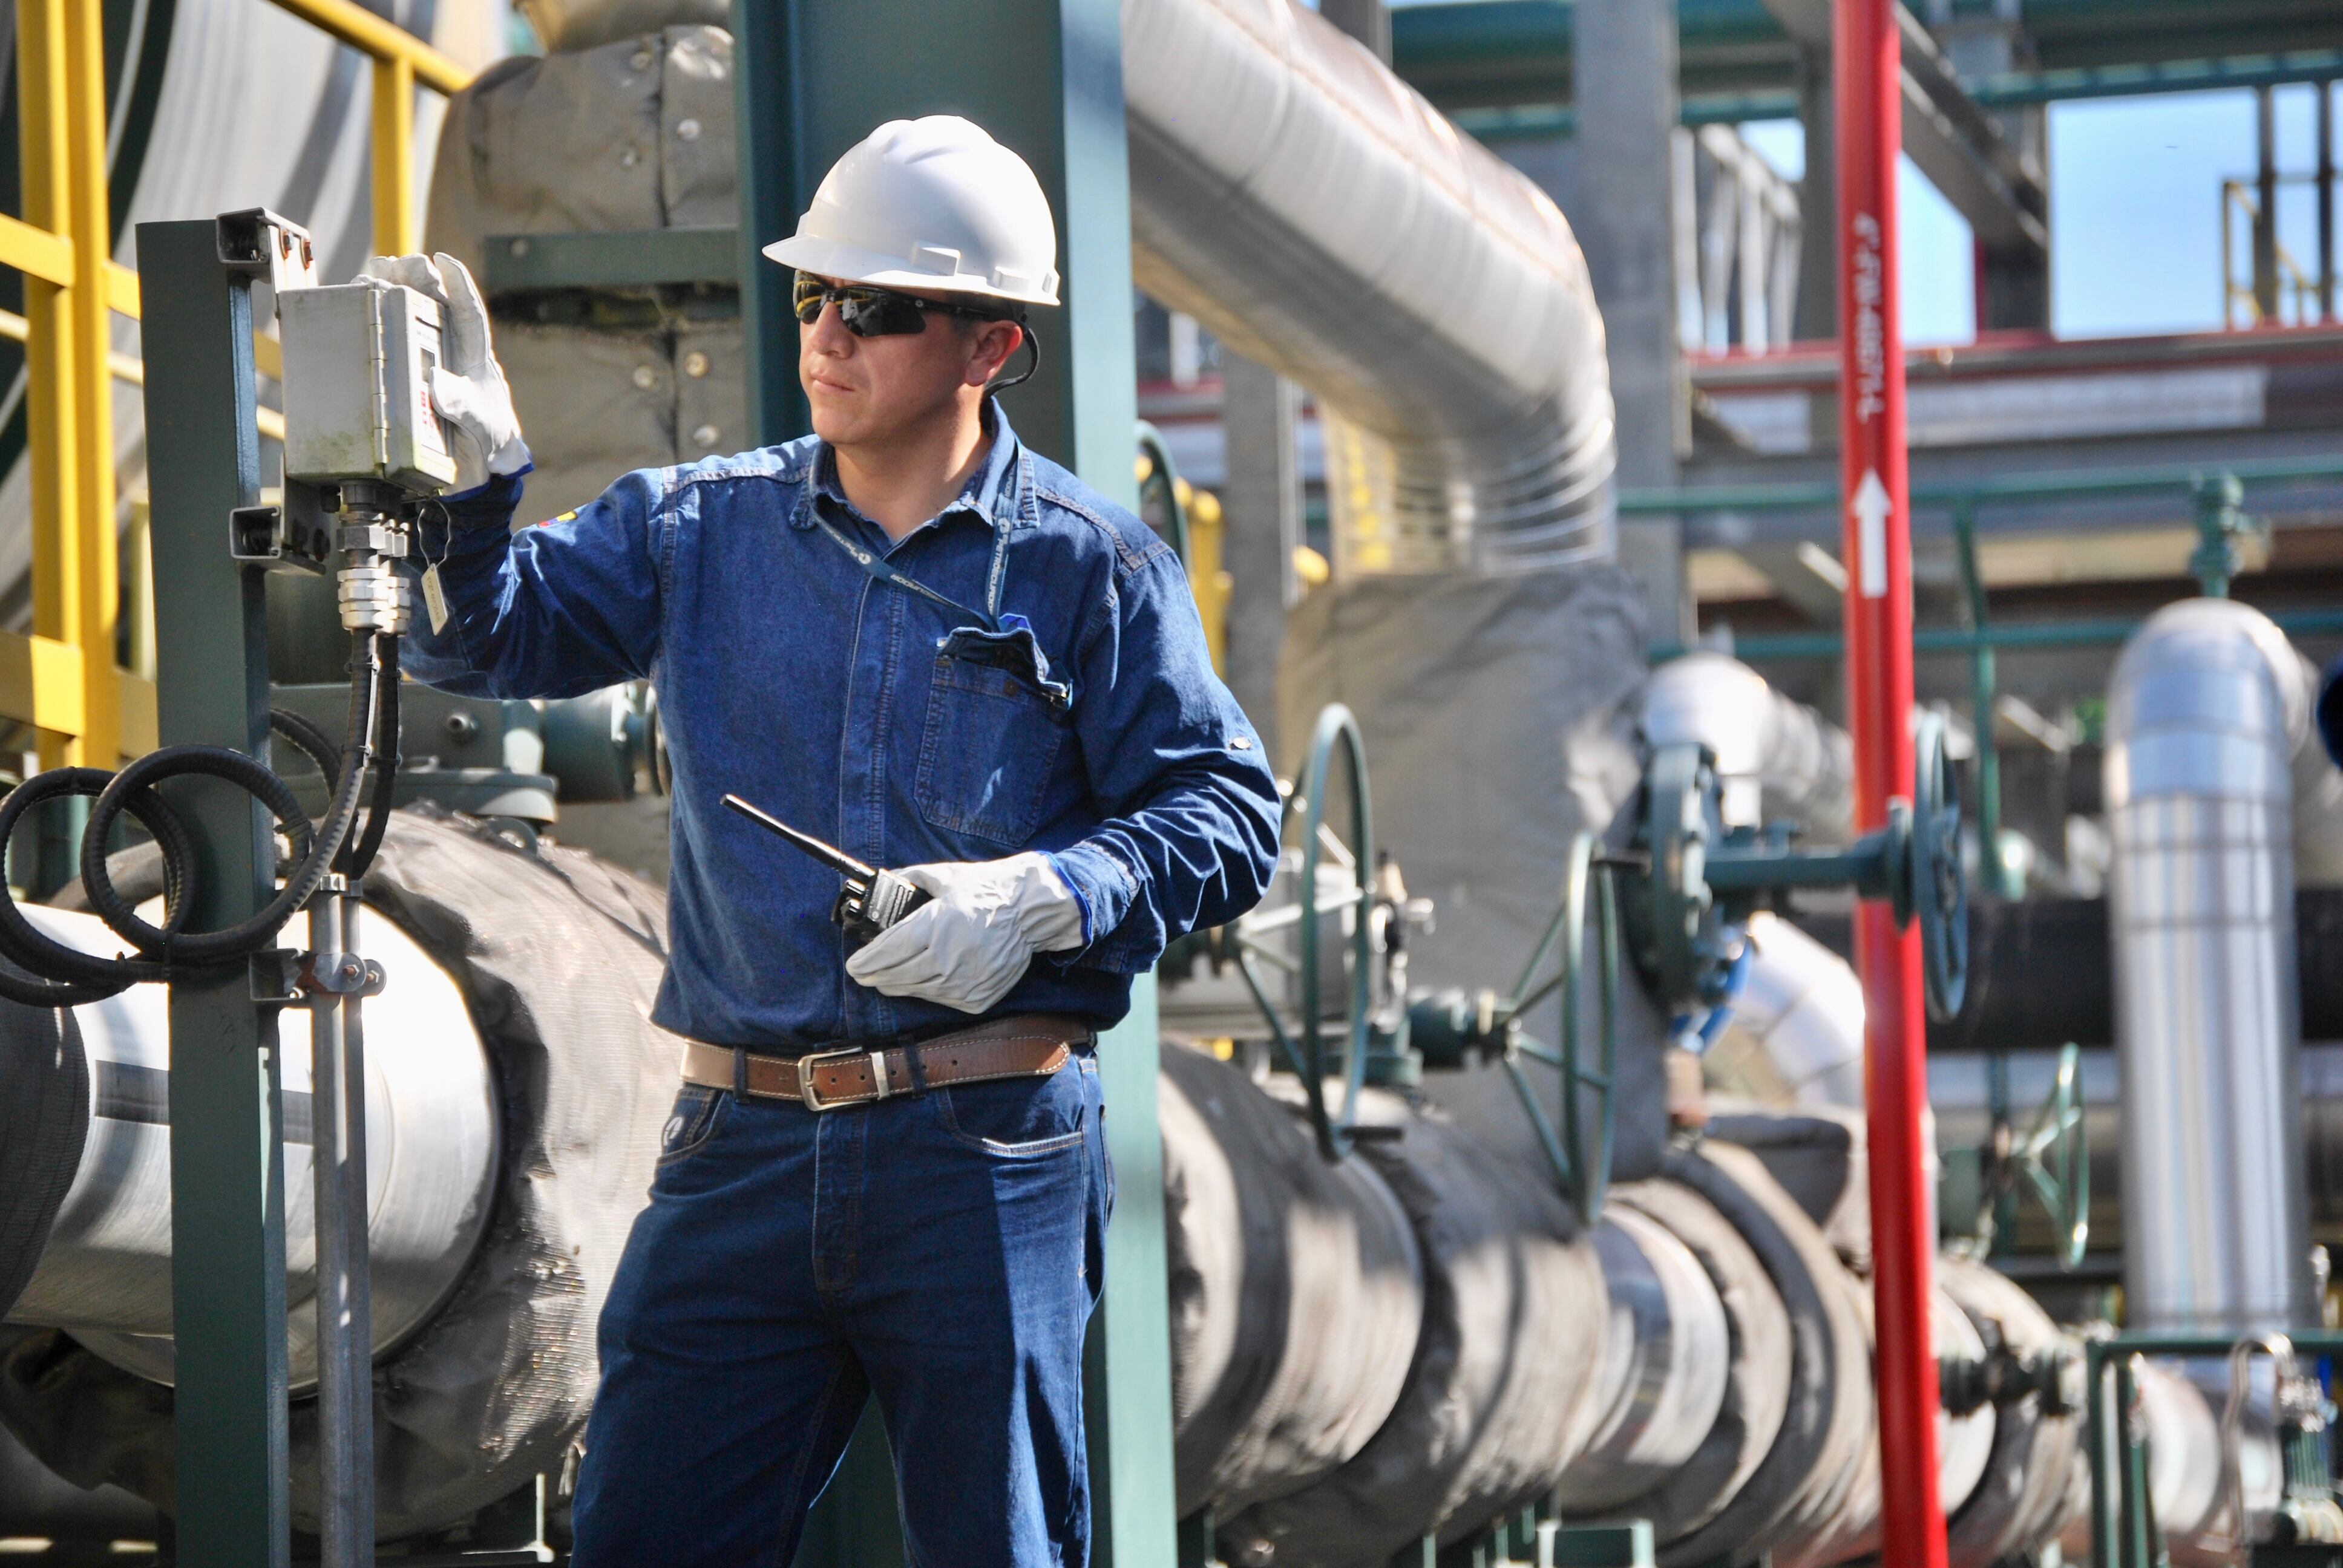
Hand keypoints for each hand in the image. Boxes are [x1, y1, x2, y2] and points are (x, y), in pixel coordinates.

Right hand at [357, 251, 530, 491]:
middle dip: (417, 277)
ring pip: (407, 315)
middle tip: (397, 262)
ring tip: (373, 272)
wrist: (476, 471)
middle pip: (433, 303)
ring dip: (391, 291)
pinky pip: (386, 342)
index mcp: (475, 355)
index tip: (443, 261)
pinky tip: (353, 306)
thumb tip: (437, 383)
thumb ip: (465, 406)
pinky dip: (370, 322)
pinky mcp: (404, 375)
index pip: (469, 311)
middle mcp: (449, 350)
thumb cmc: (488, 441)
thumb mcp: (482, 425)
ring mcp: (425, 359)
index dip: (457, 283)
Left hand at [844, 853, 1084, 1013]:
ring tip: (886, 976)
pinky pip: (939, 999)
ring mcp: (962, 983)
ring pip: (913, 991)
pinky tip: (921, 978)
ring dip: (896, 984)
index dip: (864, 962)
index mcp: (935, 928)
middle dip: (873, 975)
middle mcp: (946, 960)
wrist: (1029, 912)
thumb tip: (885, 883)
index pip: (886, 953)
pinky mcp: (975, 999)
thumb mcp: (944, 876)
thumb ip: (909, 878)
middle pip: (894, 977)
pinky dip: (925, 990)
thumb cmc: (986, 891)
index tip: (852, 965)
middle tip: (863, 971)